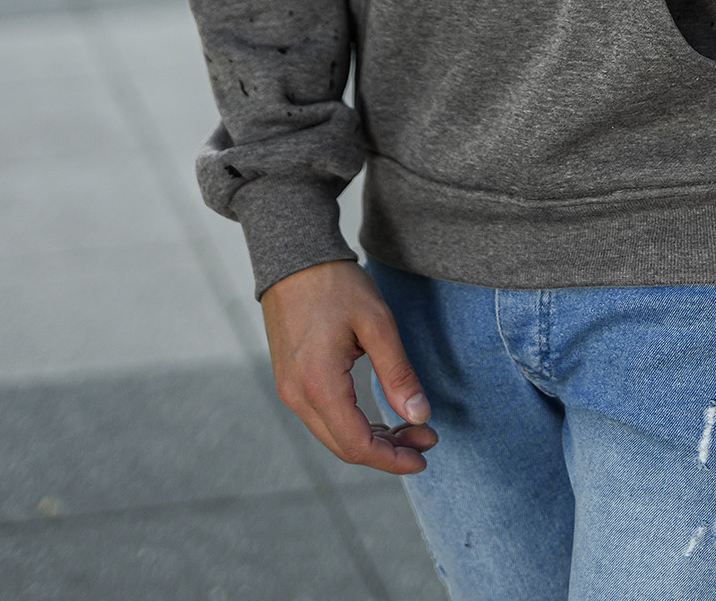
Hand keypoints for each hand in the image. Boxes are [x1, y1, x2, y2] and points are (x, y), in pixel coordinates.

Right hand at [262, 259, 437, 473]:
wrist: (294, 256)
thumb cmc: (336, 284)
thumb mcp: (377, 324)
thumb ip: (398, 373)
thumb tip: (420, 416)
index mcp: (318, 385)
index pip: (357, 445)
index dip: (393, 459)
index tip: (425, 456)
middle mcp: (297, 396)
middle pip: (344, 447)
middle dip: (388, 451)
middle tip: (425, 438)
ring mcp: (289, 390)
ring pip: (333, 435)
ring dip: (371, 439)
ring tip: (409, 428)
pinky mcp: (290, 381)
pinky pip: (323, 418)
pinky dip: (352, 424)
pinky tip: (379, 416)